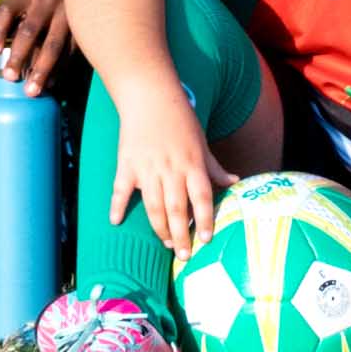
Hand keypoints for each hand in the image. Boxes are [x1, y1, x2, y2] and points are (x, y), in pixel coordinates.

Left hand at [0, 0, 73, 89]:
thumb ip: (12, 18)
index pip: (7, 11)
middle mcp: (45, 3)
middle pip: (30, 30)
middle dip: (19, 55)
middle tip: (10, 77)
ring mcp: (65, 14)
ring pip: (52, 44)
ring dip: (42, 69)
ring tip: (32, 91)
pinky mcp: (80, 26)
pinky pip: (69, 51)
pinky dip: (60, 69)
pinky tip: (50, 83)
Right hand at [114, 88, 226, 259]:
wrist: (151, 97)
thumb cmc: (180, 120)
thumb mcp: (202, 143)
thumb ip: (214, 167)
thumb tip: (235, 182)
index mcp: (192, 164)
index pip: (202, 198)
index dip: (204, 220)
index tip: (206, 240)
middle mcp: (172, 169)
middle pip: (177, 208)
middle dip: (181, 234)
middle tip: (183, 255)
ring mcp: (148, 168)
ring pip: (153, 205)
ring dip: (159, 227)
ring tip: (166, 244)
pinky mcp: (127, 164)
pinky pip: (121, 189)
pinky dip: (118, 205)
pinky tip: (116, 221)